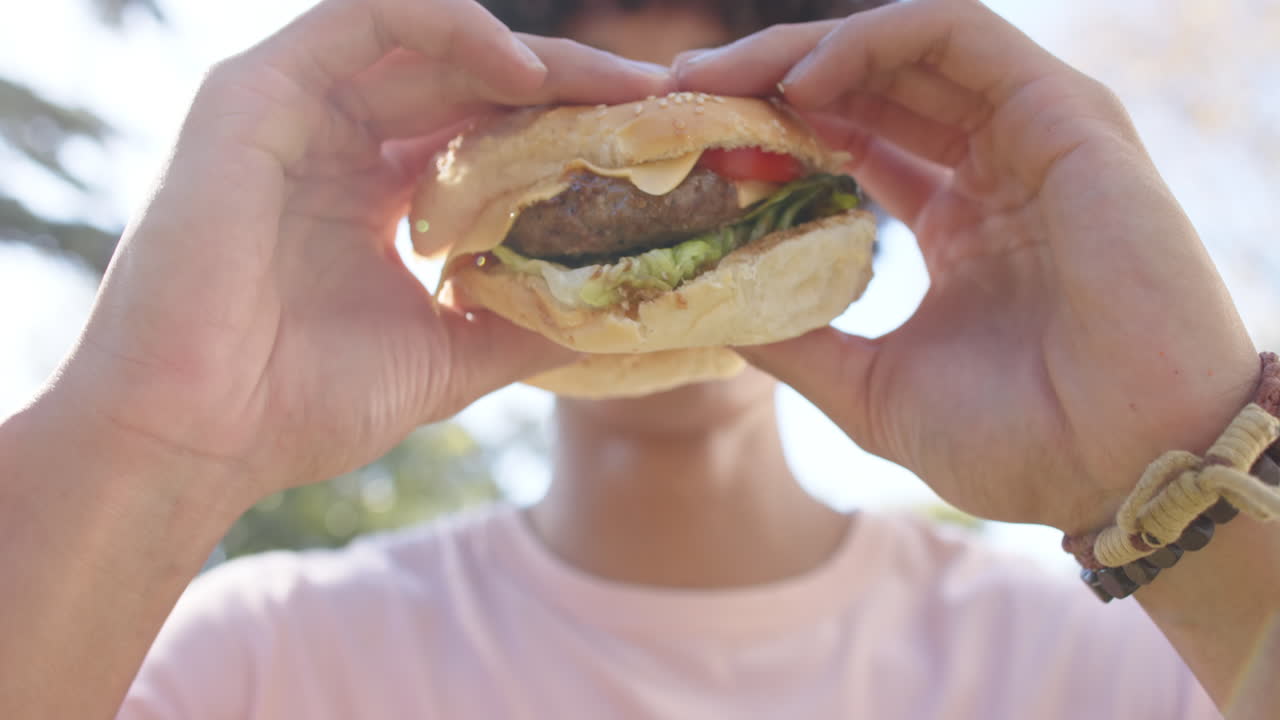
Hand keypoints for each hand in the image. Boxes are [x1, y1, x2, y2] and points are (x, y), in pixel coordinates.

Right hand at [54, 0, 669, 502]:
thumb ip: (521, 321)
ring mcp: (294, 113)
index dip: (566, 127)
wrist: (192, 439)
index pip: (484, 133)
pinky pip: (359, 22)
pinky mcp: (253, 94)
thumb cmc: (300, 406)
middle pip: (469, 81)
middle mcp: (337, 144)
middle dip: (568, 83)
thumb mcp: (446, 356)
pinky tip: (521, 71)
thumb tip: (614, 313)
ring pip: (427, 42)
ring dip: (528, 54)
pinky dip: (445, 28)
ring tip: (612, 86)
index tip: (651, 140)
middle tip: (656, 97)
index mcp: (374, 196)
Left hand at [677, 0, 1258, 532]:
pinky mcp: (1066, 115)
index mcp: (959, 223)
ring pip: (905, 46)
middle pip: (868, 85)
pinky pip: (958, 34)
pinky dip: (872, 42)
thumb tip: (710, 313)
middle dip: (769, 77)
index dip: (771, 132)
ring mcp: (1032, 136)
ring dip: (804, 51)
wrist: (1126, 471)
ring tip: (720, 81)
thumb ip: (798, 342)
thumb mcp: (873, 390)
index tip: (690, 142)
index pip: (853, 141)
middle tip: (682, 88)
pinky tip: (800, 86)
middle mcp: (994, 168)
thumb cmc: (1019, 443)